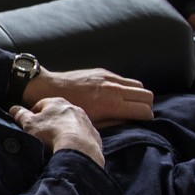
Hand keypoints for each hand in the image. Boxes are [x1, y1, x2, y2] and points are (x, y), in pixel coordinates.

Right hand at [10, 96, 104, 166]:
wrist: (78, 148)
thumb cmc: (51, 133)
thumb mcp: (29, 124)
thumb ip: (20, 115)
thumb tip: (13, 109)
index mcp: (56, 102)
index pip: (41, 104)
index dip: (33, 114)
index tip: (29, 124)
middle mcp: (73, 108)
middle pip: (58, 113)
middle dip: (50, 121)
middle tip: (42, 133)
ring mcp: (85, 120)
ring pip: (71, 123)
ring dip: (64, 130)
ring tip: (56, 142)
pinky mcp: (93, 134)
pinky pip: (82, 135)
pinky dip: (76, 139)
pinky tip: (70, 147)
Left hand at [22, 67, 153, 128]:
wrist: (47, 88)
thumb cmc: (68, 110)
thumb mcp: (91, 123)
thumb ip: (114, 122)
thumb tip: (131, 121)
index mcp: (112, 105)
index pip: (145, 110)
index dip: (146, 117)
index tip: (140, 120)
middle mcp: (114, 89)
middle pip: (147, 95)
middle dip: (145, 105)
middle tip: (136, 112)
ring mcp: (109, 78)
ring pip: (139, 85)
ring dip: (137, 94)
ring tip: (128, 102)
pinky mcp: (102, 71)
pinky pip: (124, 78)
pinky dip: (125, 86)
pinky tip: (115, 93)